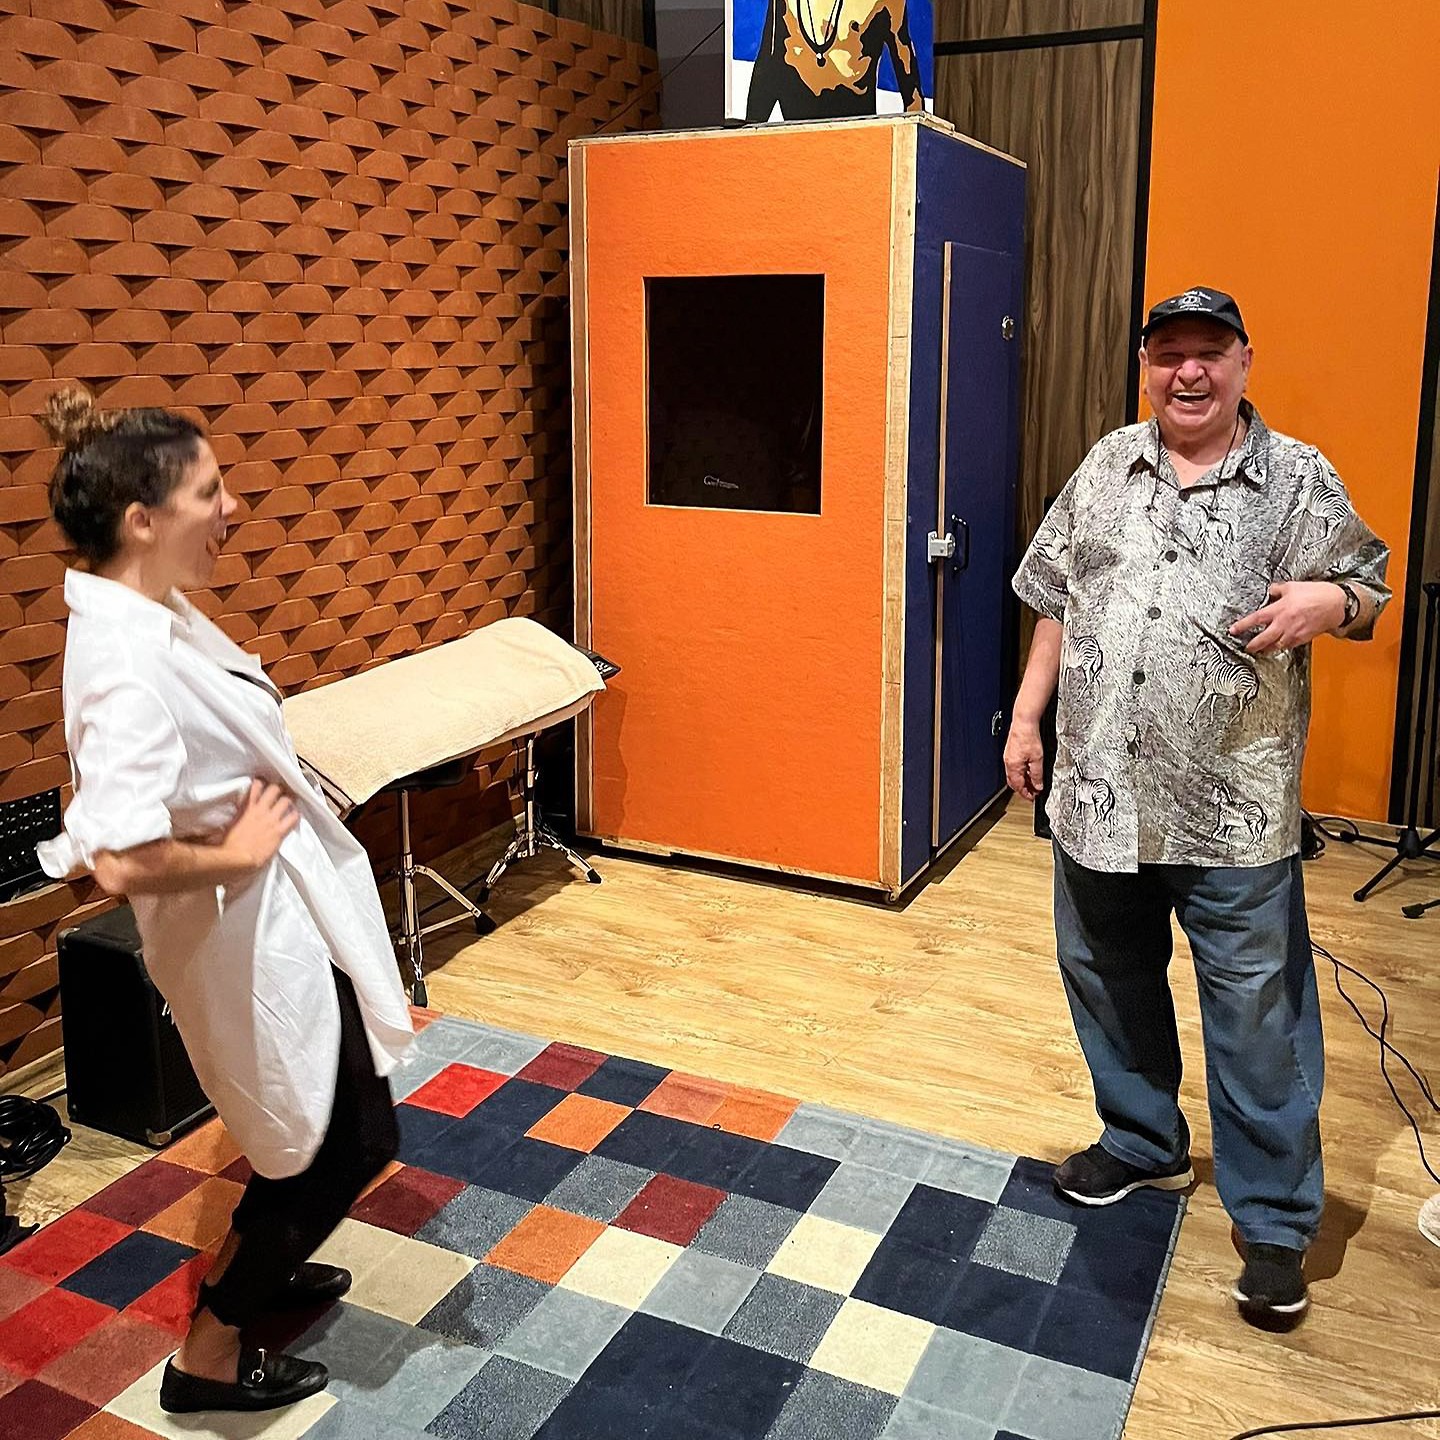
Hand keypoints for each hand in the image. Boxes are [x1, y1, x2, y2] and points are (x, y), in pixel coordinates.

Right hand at [222, 781, 298, 869]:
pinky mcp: (279, 831)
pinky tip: (295, 816)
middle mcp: (261, 811)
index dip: (261, 784)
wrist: (237, 859)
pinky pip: (293, 818)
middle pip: (274, 789)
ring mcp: (271, 820)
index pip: (256, 788)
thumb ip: (234, 819)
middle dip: (279, 789)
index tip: (264, 783)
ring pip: (286, 801)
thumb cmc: (228, 846)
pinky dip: (296, 815)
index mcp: (247, 809)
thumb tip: (228, 818)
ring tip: (290, 802)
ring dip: (289, 801)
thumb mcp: (228, 827)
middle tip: (281, 792)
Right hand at [1004, 718, 1044, 799]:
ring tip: (1032, 783)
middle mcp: (1008, 763)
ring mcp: (1008, 757)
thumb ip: (1037, 774)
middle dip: (1023, 789)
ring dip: (1022, 781)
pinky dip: (1021, 772)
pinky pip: (1014, 767)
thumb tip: (1038, 785)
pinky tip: (1028, 770)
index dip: (1025, 793)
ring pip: (1013, 775)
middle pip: (1014, 782)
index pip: (1018, 786)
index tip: (1032, 797)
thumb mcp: (1037, 759)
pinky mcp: (1010, 752)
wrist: (1024, 722)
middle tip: (1032, 792)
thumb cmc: (1028, 737)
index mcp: (1013, 767)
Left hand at [1229, 582, 1345, 654]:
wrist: (1337, 604)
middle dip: (1252, 645)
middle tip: (1246, 647)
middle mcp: (1284, 624)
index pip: (1256, 619)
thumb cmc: (1317, 594)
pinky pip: (1287, 646)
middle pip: (1263, 639)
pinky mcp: (1302, 639)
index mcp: (1280, 610)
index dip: (1242, 626)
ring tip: (1259, 649)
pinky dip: (1280, 647)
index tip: (1233, 630)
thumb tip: (1270, 591)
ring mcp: (1293, 633)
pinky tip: (1277, 646)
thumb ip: (1278, 589)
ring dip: (1265, 649)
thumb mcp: (1293, 586)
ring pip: (1275, 646)